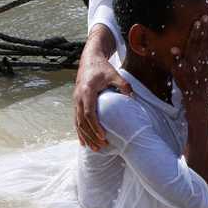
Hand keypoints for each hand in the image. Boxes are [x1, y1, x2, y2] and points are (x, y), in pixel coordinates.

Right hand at [73, 29, 131, 150]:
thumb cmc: (102, 67)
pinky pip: (76, 120)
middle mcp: (78, 97)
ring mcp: (75, 100)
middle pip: (82, 121)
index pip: (88, 112)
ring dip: (85, 136)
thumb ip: (123, 84)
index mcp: (87, 91)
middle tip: (101, 147)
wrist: (90, 59)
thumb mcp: (114, 74)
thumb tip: (132, 96)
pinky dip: (80, 132)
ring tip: (94, 149)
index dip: (95, 126)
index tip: (103, 136)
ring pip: (78, 123)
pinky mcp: (76, 102)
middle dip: (91, 135)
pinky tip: (84, 142)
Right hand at [173, 12, 207, 93]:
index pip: (193, 42)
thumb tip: (173, 49)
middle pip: (203, 40)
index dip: (196, 31)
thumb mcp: (177, 72)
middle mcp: (200, 58)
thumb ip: (176, 60)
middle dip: (205, 27)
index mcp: (191, 58)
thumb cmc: (184, 81)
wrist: (196, 93)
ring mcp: (207, 60)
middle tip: (207, 15)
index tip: (197, 21)